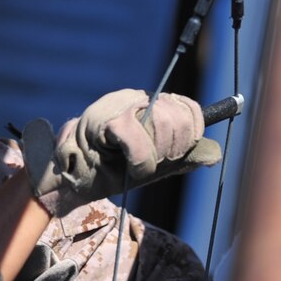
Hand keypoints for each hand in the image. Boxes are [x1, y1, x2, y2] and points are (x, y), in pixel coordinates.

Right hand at [21, 89, 220, 215]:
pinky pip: (137, 138)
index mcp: (147, 106)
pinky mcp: (102, 120)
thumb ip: (178, 159)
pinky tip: (132, 166)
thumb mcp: (149, 167)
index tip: (176, 151)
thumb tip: (214, 154)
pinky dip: (141, 159)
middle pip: (178, 114)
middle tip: (153, 162)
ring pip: (161, 122)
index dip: (191, 131)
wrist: (65, 181)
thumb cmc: (105, 171)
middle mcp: (134, 99)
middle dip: (174, 146)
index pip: (187, 108)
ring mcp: (117, 105)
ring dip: (155, 154)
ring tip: (137, 164)